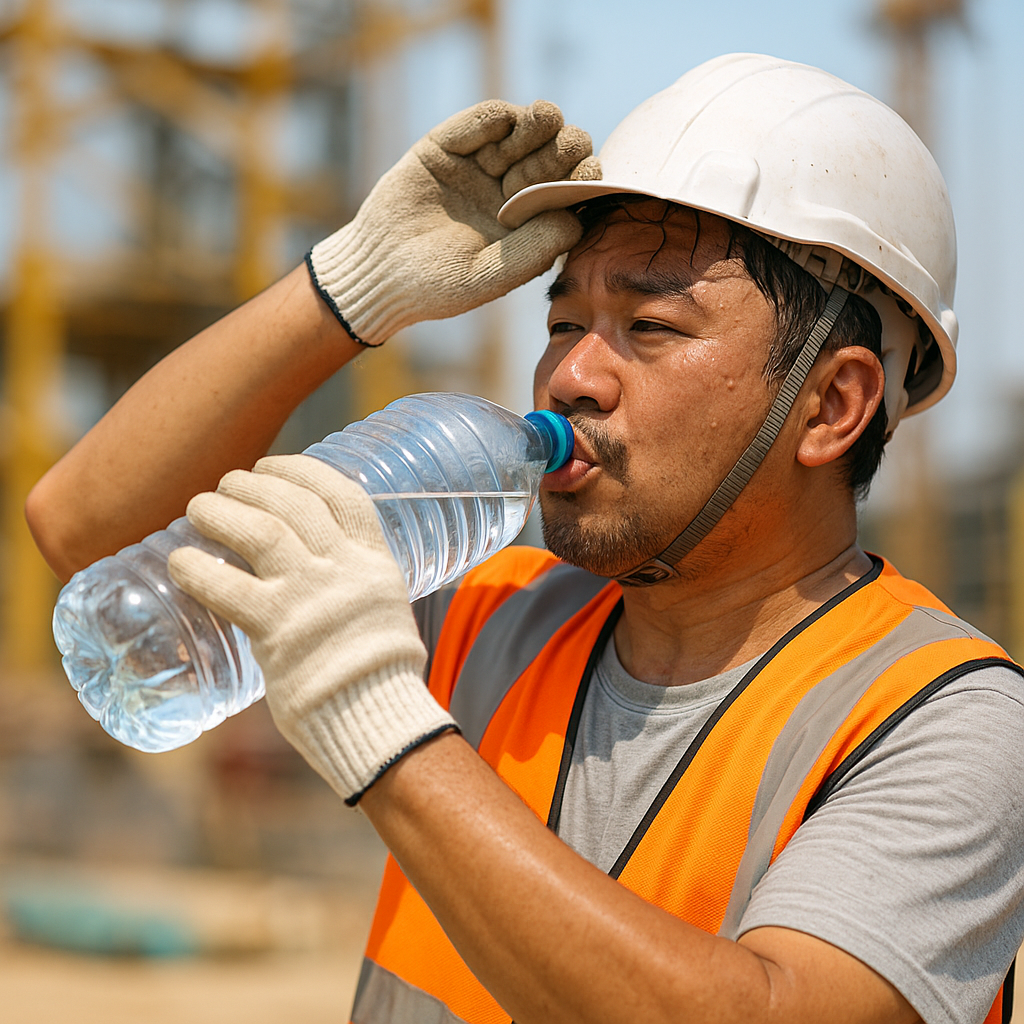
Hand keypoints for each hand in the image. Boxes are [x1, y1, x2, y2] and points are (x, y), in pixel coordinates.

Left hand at [167, 455, 455, 803]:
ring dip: (222, 510)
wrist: (377, 720)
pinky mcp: (276, 630)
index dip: (302, 470)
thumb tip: (319, 569)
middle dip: (254, 483)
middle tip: (227, 484)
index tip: (273, 465)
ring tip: (198, 506)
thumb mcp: (381, 610)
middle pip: (293, 502)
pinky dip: (195, 568)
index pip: (343, 495)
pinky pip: (226, 586)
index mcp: (374, 563)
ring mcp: (310, 596)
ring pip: (260, 529)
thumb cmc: (375, 674)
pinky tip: (178, 560)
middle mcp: (344, 570)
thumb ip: (352, 584)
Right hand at [308, 99, 599, 345]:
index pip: (569, 193)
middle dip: (566, 146)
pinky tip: (503, 123)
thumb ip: (530, 252)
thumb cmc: (434, 286)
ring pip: (524, 131)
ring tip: (540, 123)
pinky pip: (481, 120)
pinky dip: (496, 117)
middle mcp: (512, 193)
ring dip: (539, 124)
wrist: (376, 272)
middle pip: (554, 156)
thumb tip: (574, 220)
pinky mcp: (448, 146)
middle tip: (567, 145)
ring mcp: (482, 167)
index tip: (588, 173)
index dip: (584, 178)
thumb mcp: (486, 277)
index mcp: (530, 226)